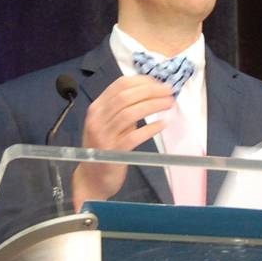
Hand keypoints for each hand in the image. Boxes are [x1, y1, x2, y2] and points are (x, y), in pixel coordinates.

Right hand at [72, 75, 173, 210]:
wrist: (92, 179)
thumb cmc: (105, 149)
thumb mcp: (110, 124)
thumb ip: (124, 109)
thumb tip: (151, 92)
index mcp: (97, 108)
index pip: (119, 85)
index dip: (142, 81)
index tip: (159, 83)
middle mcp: (97, 119)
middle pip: (126, 96)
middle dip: (151, 91)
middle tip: (169, 92)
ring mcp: (103, 136)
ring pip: (129, 113)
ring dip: (152, 105)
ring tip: (168, 104)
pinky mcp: (112, 152)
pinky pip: (133, 137)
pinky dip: (149, 129)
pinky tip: (162, 125)